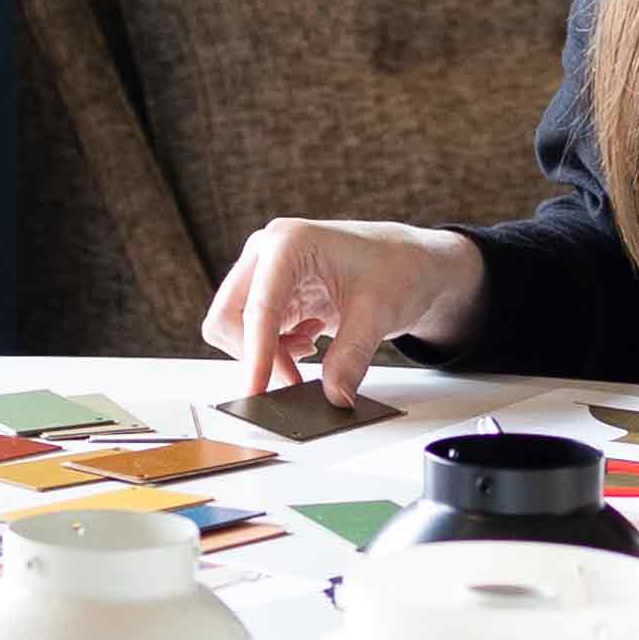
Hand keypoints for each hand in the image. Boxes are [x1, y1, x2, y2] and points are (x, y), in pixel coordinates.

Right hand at [202, 219, 485, 402]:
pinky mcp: (271, 291)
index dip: (256, 353)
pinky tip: (308, 341)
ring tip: (310, 350)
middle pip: (229, 315)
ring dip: (266, 352)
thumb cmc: (396, 268)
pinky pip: (252, 331)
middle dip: (255, 354)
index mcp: (290, 243)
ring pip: (235, 327)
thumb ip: (352, 356)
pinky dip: (274, 348)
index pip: (259, 306)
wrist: (409, 262)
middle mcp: (267, 252)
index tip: (258, 391)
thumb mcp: (379, 313)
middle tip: (293, 380)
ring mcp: (265, 271)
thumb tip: (334, 396)